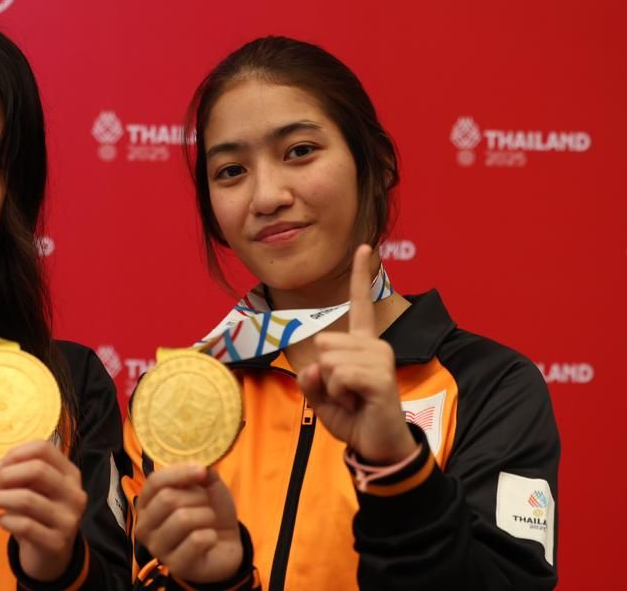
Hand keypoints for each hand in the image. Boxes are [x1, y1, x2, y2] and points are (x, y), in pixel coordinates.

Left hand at [0, 440, 87, 581]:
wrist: (52, 556)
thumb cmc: (38, 515)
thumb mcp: (35, 490)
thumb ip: (20, 476)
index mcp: (70, 474)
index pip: (44, 449)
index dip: (15, 454)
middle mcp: (74, 494)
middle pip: (37, 469)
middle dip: (6, 475)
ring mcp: (68, 520)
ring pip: (27, 498)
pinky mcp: (56, 543)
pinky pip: (24, 525)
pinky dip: (5, 520)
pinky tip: (1, 520)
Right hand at [135, 464, 242, 582]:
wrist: (225, 545)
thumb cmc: (208, 513)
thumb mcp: (206, 487)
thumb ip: (201, 473)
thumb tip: (201, 466)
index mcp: (147, 503)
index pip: (154, 481)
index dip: (179, 472)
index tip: (202, 471)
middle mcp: (145, 526)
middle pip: (167, 499)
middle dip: (197, 497)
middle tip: (205, 504)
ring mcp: (158, 548)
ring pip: (183, 519)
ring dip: (206, 516)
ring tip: (208, 522)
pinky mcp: (175, 565)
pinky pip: (196, 540)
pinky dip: (210, 536)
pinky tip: (210, 540)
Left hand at [296, 245, 416, 463]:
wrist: (376, 446)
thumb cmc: (352, 418)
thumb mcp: (321, 396)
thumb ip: (311, 378)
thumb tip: (316, 366)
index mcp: (361, 345)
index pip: (359, 304)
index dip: (360, 275)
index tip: (364, 246)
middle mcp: (375, 346)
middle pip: (323, 343)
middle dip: (323, 374)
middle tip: (345, 393)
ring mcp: (381, 360)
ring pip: (330, 361)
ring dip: (332, 387)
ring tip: (352, 398)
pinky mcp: (381, 378)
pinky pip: (340, 376)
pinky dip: (339, 394)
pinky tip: (358, 403)